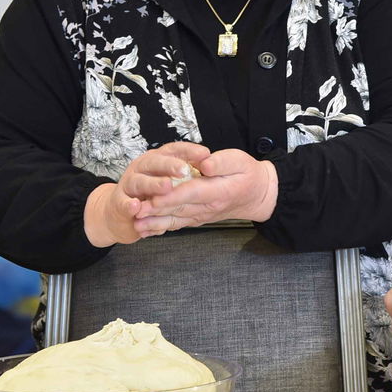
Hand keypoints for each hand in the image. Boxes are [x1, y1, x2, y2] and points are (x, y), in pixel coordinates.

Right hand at [85, 142, 212, 246]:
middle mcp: (143, 168)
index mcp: (158, 160)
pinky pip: (124, 203)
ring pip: (140, 181)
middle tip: (185, 170)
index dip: (189, 151)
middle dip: (170, 165)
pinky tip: (136, 207)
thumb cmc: (151, 193)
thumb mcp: (171, 180)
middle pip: (156, 162)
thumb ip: (188, 174)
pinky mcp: (120, 202)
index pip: (174, 150)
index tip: (205, 154)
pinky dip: (130, 205)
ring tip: (166, 187)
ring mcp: (130, 184)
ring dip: (153, 184)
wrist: (120, 212)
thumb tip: (211, 167)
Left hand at [134, 148, 277, 234]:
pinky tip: (146, 230)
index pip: (191, 192)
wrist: (257, 196)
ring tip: (135, 226)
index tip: (154, 198)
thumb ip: (222, 162)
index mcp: (218, 190)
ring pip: (176, 220)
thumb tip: (205, 164)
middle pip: (179, 209)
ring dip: (155, 224)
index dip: (172, 196)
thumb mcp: (240, 161)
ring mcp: (202, 214)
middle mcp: (208, 206)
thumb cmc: (248, 174)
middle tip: (135, 212)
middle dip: (155, 212)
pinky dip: (162, 228)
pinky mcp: (198, 218)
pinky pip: (178, 224)